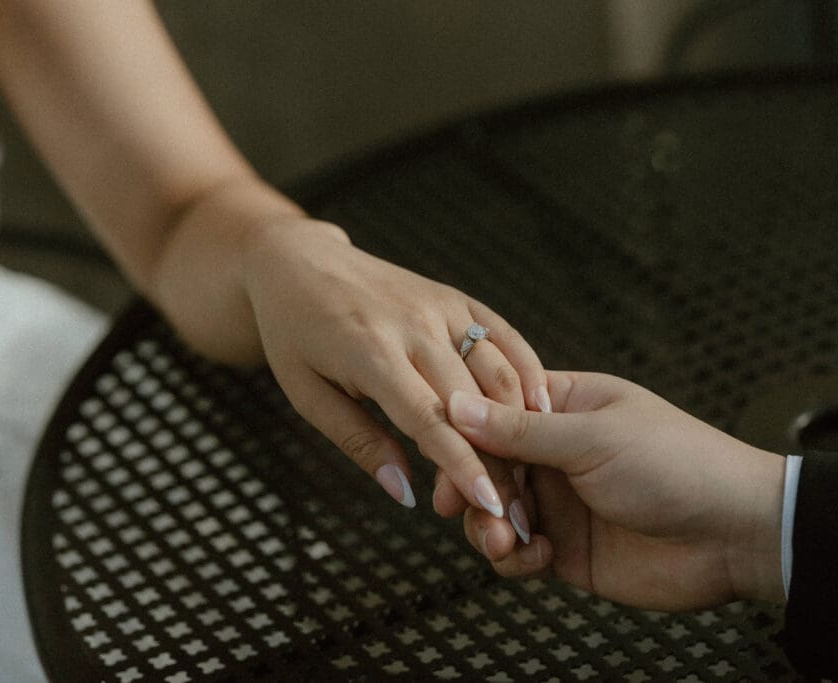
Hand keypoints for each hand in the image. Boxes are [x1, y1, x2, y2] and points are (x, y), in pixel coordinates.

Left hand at [241, 216, 546, 524]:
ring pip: (498, 369)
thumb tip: (403, 493)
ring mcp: (440, 306)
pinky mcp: (457, 297)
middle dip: (500, 461)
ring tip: (532, 474)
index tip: (490, 506)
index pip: (428, 419)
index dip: (463, 466)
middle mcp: (414, 325)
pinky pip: (504, 334)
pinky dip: (529, 371)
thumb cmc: (295, 334)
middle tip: (517, 511)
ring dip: (522, 424)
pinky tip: (542, 409)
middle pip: (473, 402)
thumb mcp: (306, 394)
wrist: (300, 263)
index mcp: (370, 351)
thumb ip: (359, 442)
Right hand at [447, 371, 785, 610]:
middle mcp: (557, 452)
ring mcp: (561, 500)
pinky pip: (518, 553)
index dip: (465, 433)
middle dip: (473, 488)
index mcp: (566, 407)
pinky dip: (516, 559)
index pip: (494, 410)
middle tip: (471, 508)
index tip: (444, 453)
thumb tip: (456, 405)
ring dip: (489, 528)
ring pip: (495, 512)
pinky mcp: (567, 548)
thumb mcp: (594, 438)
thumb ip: (520, 430)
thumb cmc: (679, 464)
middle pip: (486, 464)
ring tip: (507, 543)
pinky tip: (540, 558)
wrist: (734, 534)